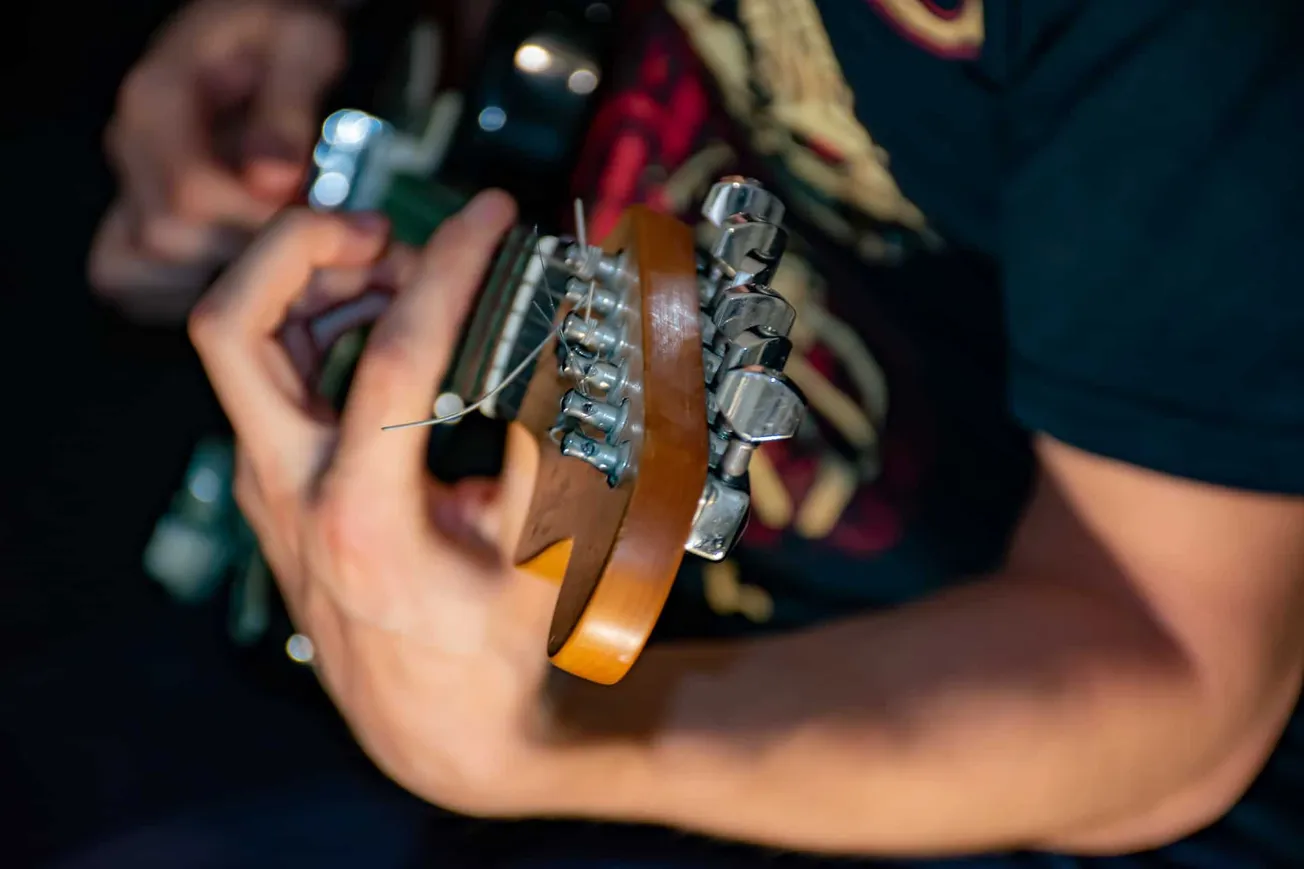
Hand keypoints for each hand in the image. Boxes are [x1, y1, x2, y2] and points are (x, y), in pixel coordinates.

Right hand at [90, 0, 344, 322]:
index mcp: (157, 100)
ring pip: (131, 272)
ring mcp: (126, 185)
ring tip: (286, 262)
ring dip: (214, 282)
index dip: (262, 226)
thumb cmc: (284, 34)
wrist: (261, 33)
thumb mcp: (305, 47)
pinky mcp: (134, 217)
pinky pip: (133, 283)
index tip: (329, 227)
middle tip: (320, 248)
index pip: (189, 196)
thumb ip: (288, 111)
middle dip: (250, 256)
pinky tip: (250, 276)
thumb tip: (275, 182)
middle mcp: (129, 148)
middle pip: (164, 242)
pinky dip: (185, 293)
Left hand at [188, 191, 562, 812]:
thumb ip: (553, 439)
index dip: (450, 267)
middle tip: (386, 231)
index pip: (391, 353)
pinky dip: (321, 325)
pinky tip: (389, 324)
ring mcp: (270, 487)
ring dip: (316, 284)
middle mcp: (291, 495)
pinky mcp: (276, 481)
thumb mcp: (543, 551)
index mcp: (362, 519)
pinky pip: (274, 374)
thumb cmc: (489, 653)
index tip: (492, 217)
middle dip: (300, 248)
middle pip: (235, 328)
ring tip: (406, 275)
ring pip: (244, 342)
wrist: (433, 730)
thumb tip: (569, 335)